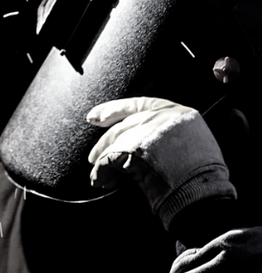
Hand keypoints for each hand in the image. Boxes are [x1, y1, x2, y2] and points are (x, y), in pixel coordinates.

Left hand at [86, 97, 234, 227]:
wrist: (203, 191)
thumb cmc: (201, 174)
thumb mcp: (192, 141)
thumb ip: (167, 133)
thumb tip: (143, 142)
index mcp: (176, 112)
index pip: (138, 104)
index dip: (113, 109)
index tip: (95, 116)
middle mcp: (160, 118)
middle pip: (122, 127)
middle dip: (104, 143)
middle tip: (93, 156)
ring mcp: (146, 132)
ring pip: (115, 143)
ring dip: (103, 160)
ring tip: (99, 174)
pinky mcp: (132, 149)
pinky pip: (108, 160)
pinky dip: (102, 171)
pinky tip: (101, 180)